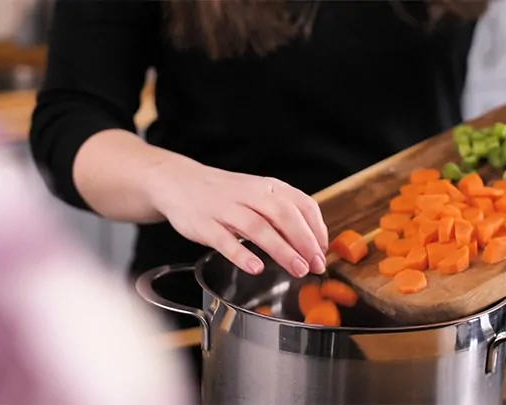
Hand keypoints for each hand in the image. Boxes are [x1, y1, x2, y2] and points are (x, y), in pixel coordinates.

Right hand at [147, 156, 327, 276]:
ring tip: (297, 270)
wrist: (182, 183)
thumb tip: (314, 244)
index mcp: (269, 187)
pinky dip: (241, 254)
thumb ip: (285, 215)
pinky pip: (225, 240)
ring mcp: (226, 209)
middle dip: (304, 242)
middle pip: (284, 216)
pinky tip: (255, 267)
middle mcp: (250, 195)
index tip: (323, 253)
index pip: (302, 205)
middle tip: (315, 265)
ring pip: (258, 227)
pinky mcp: (205, 224)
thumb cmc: (228, 195)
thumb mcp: (260, 195)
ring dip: (281, 250)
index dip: (317, 230)